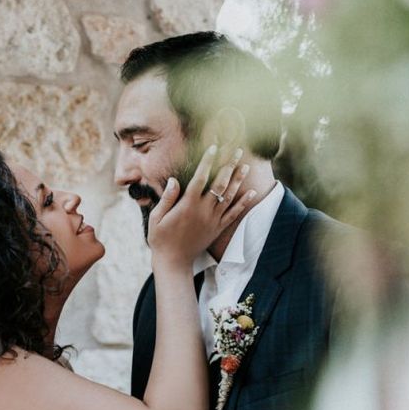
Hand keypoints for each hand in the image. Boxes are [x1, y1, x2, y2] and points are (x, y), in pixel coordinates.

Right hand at [148, 145, 255, 269]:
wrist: (174, 261)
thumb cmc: (161, 239)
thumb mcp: (157, 218)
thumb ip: (167, 198)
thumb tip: (174, 180)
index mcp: (188, 205)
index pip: (200, 177)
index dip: (208, 161)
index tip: (213, 147)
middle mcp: (203, 210)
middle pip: (220, 183)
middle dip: (228, 165)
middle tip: (236, 150)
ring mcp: (213, 220)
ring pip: (229, 196)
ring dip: (238, 179)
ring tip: (245, 165)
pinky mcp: (217, 229)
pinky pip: (234, 214)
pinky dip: (243, 202)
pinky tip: (251, 192)